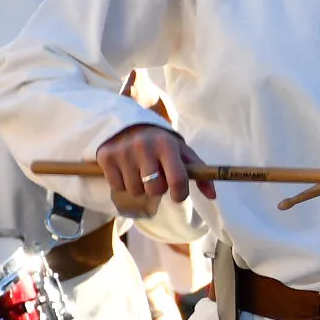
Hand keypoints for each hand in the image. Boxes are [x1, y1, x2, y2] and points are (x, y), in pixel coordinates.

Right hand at [96, 123, 210, 215]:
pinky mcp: (106, 157)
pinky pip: (117, 187)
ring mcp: (123, 152)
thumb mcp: (181, 151)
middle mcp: (144, 147)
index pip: (178, 180)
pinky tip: (126, 170)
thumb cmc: (160, 142)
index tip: (178, 195)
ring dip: (140, 187)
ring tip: (140, 172)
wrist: (128, 123)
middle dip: (158, 189)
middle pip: (155, 190)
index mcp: (167, 145)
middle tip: (156, 177)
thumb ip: (199, 172)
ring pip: (135, 191)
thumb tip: (213, 196)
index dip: (180, 194)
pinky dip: (123, 184)